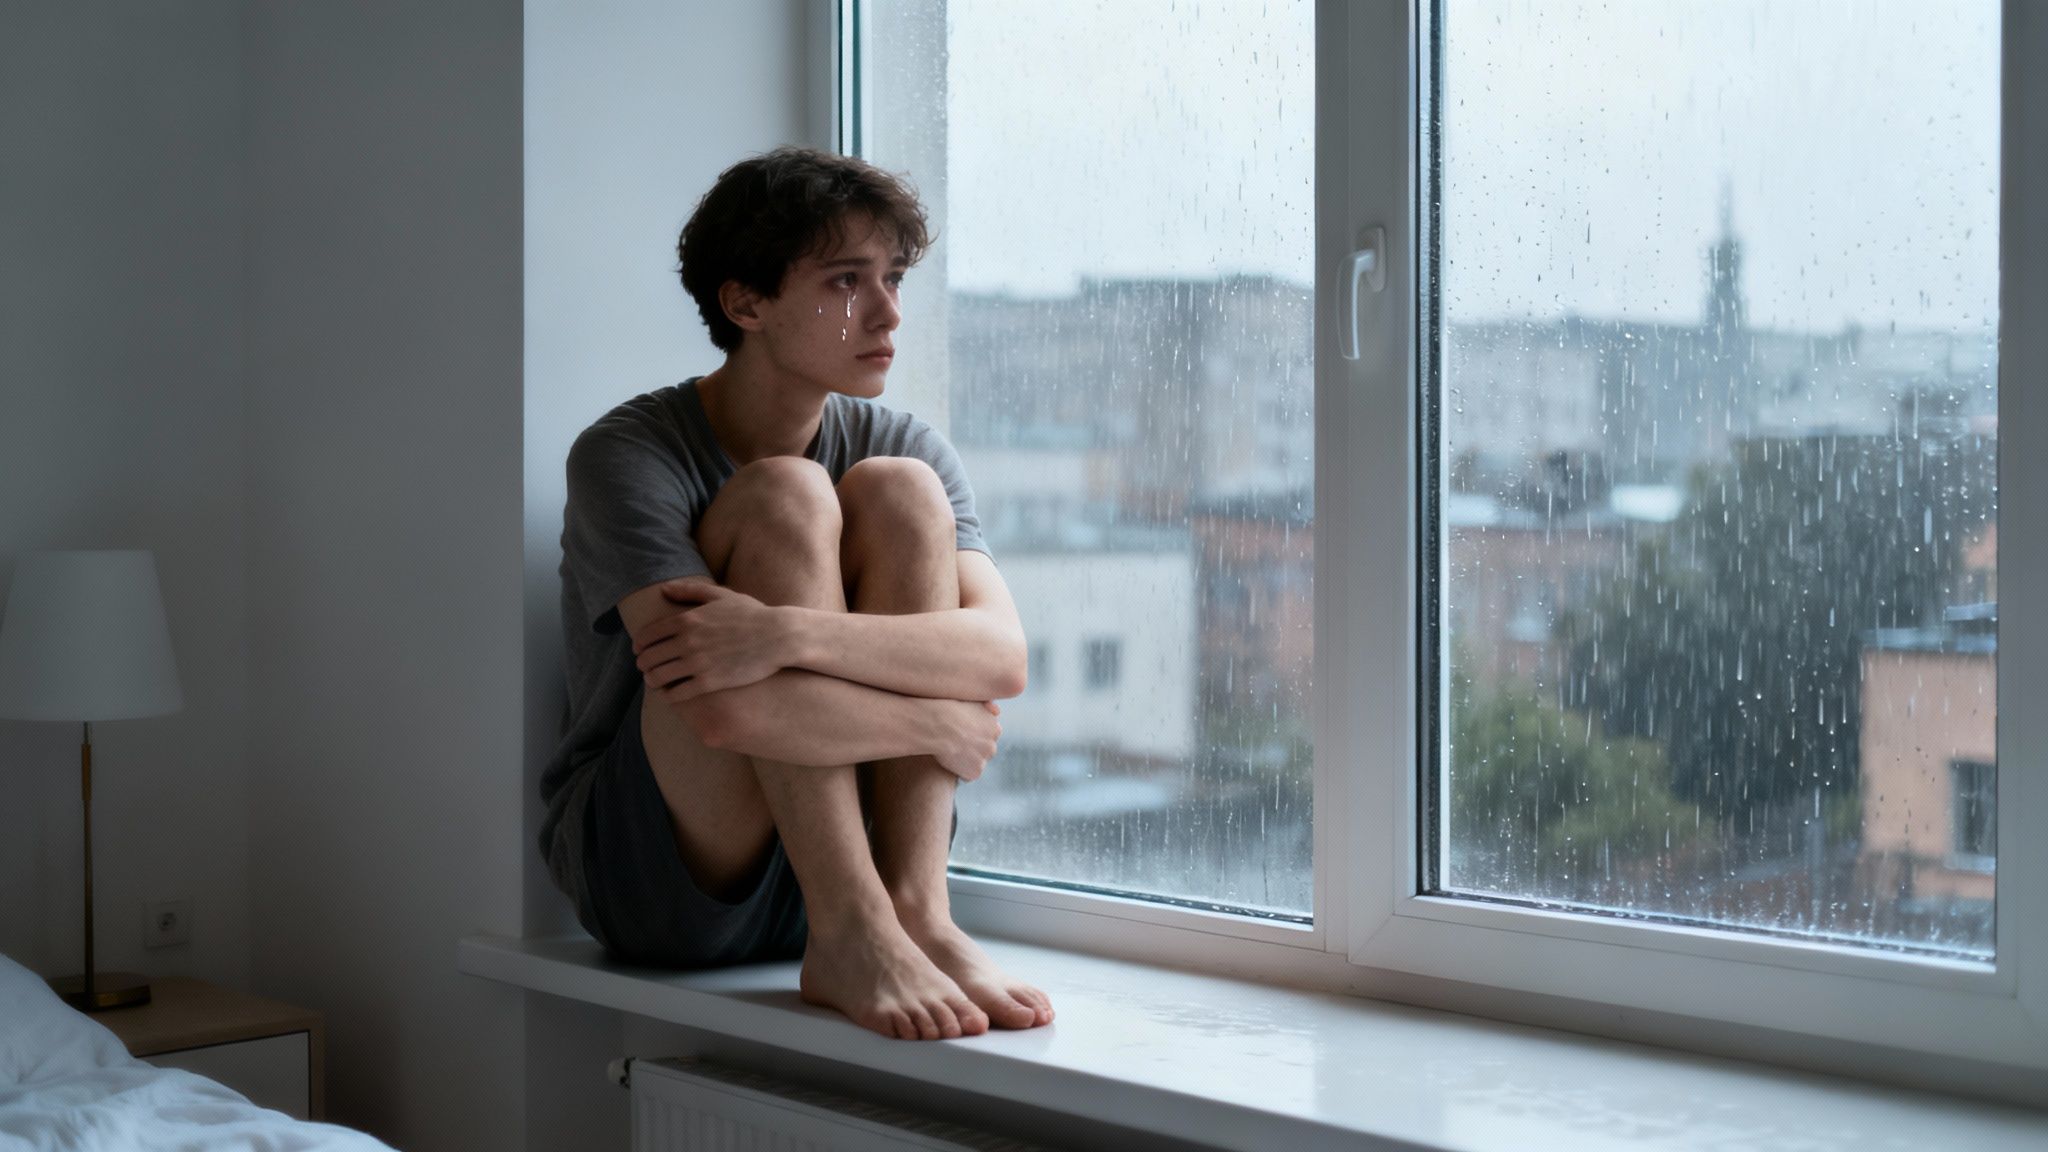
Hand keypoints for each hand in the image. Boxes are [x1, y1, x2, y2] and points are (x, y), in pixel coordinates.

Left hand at [631, 580, 789, 701]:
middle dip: (643, 664)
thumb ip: (690, 591)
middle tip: (647, 668)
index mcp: (687, 620)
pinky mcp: (709, 683)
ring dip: (652, 681)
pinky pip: (677, 694)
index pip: (647, 635)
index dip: (639, 645)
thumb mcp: (721, 596)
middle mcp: (687, 641)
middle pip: (649, 658)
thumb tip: (664, 589)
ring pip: (658, 678)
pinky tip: (672, 694)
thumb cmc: (753, 614)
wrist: (779, 637)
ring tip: (656, 682)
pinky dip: (669, 696)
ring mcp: (697, 663)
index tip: (640, 651)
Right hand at [933, 699, 1001, 782]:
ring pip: (977, 762)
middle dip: (974, 748)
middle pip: (985, 749)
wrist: (938, 725)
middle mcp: (993, 743)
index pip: (988, 733)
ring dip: (967, 760)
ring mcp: (984, 759)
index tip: (962, 732)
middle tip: (955, 744)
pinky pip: (968, 775)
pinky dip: (960, 772)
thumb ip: (985, 705)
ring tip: (949, 753)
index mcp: (994, 726)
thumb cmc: (948, 707)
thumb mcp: (971, 699)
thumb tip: (997, 711)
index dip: (974, 733)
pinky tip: (948, 763)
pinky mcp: (975, 772)